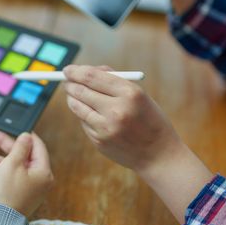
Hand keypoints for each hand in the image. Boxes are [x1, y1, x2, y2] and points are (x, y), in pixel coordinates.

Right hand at [0, 128, 53, 216]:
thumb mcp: (12, 163)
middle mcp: (38, 180)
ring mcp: (27, 189)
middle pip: (21, 156)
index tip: (16, 127)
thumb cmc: (6, 193)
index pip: (38, 146)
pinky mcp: (17, 196)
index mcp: (43, 171)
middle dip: (2, 146)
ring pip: (10, 167)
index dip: (25, 136)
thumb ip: (20, 147)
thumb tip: (27, 136)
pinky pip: (6, 180)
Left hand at [63, 64, 182, 173]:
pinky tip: (94, 116)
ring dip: (72, 98)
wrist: (158, 154)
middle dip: (70, 84)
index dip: (76, 71)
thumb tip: (83, 71)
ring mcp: (106, 128)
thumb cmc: (148, 119)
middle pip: (81, 91)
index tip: (68, 69)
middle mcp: (116, 110)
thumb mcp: (139, 94)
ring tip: (74, 95)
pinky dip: (84, 116)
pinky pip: (84, 122)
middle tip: (67, 81)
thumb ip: (112, 80)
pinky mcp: (99, 141)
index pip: (93, 77)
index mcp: (129, 93)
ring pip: (77, 107)